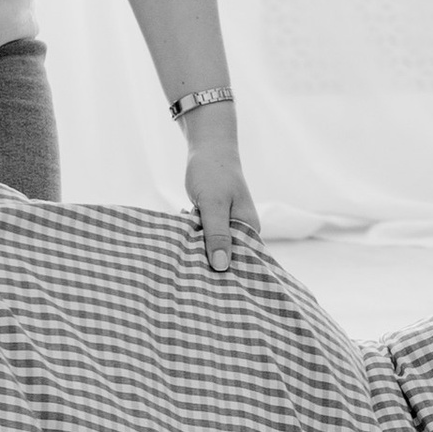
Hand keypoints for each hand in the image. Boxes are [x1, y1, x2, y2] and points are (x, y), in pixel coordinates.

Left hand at [183, 103, 261, 277]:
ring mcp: (229, 223)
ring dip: (198, 249)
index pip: (242, 260)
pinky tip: (182, 240)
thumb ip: (217, 235)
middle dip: (209, 262)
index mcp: (249, 227)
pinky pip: (205, 235)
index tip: (207, 285)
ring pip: (213, 246)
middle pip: (226, 255)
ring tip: (183, 258)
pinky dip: (194, 237)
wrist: (208, 146)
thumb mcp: (212, 205)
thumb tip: (222, 267)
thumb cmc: (213, 172)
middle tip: (189, 273)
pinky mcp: (215, 219)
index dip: (226, 273)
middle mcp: (242, 228)